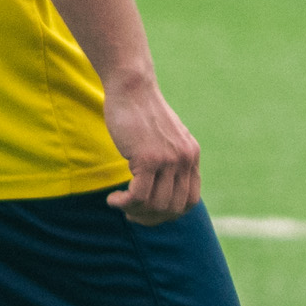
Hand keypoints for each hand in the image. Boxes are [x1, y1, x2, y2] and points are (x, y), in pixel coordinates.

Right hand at [102, 68, 201, 224]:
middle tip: (132, 213)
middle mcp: (185, 159)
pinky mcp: (148, 158)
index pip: (190, 201)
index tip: (150, 212)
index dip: (170, 213)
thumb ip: (169, 160)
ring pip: (156, 205)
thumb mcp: (164, 138)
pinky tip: (114, 199)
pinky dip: (124, 203)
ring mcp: (168, 160)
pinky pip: (139, 196)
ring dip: (135, 211)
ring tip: (120, 203)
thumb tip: (162, 189)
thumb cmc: (141, 112)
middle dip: (151, 218)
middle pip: (174, 208)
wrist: (132, 87)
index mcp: (191, 156)